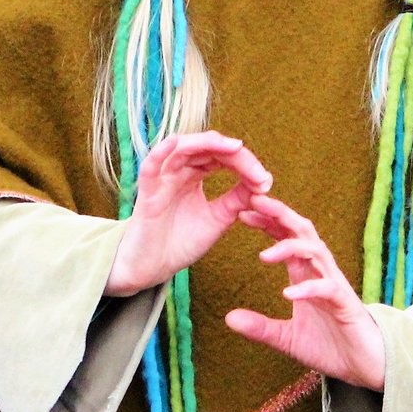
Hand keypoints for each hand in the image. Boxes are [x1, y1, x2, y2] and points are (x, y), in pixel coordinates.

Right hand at [104, 132, 271, 296]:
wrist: (154, 269)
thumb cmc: (181, 242)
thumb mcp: (219, 218)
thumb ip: (238, 199)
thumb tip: (263, 182)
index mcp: (194, 175)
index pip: (221, 157)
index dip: (244, 163)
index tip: (265, 181)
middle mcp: (178, 172)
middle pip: (206, 149)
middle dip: (233, 155)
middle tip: (256, 170)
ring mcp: (162, 180)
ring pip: (181, 149)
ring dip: (207, 145)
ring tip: (232, 147)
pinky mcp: (147, 194)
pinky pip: (149, 168)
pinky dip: (159, 152)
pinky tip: (174, 142)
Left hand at [226, 193, 385, 391]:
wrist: (364, 366)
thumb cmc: (330, 346)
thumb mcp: (287, 339)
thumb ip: (261, 327)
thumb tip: (229, 318)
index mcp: (305, 274)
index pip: (286, 237)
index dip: (267, 222)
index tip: (242, 213)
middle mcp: (320, 272)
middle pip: (302, 231)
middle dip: (279, 214)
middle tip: (254, 202)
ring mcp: (334, 286)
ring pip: (316, 251)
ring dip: (291, 248)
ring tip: (264, 255)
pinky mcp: (345, 304)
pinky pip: (328, 289)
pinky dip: (308, 288)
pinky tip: (288, 293)